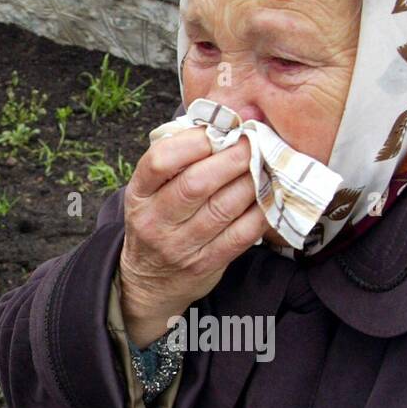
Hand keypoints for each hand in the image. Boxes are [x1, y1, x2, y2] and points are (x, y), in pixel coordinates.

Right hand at [118, 128, 270, 345]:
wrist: (148, 280)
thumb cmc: (156, 221)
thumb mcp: (149, 192)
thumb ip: (176, 163)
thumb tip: (221, 127)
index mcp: (138, 194)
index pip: (159, 161)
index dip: (192, 141)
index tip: (218, 130)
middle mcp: (154, 220)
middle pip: (195, 184)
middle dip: (231, 158)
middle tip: (252, 142)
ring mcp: (179, 245)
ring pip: (222, 208)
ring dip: (250, 181)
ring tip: (264, 164)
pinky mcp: (205, 264)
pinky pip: (240, 235)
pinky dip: (259, 212)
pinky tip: (268, 196)